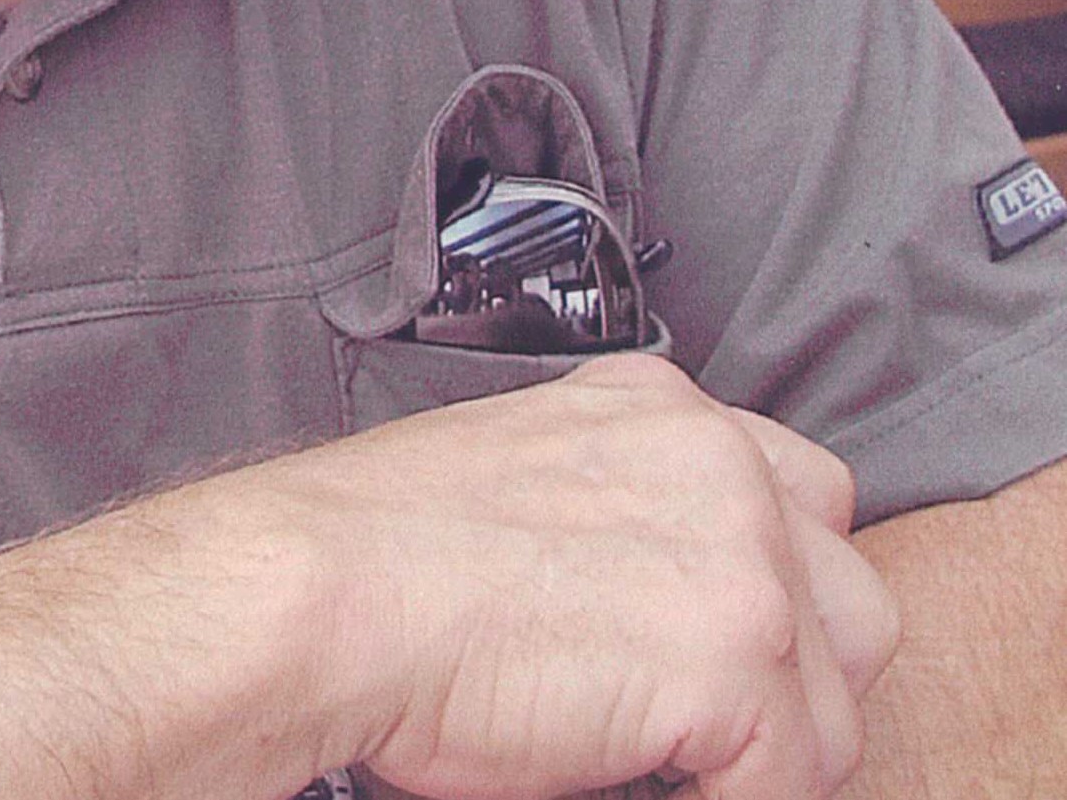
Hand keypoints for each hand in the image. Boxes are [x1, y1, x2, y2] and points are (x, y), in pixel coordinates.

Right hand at [276, 354, 898, 799]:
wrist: (324, 596)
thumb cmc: (384, 555)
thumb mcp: (529, 474)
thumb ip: (626, 501)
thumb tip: (665, 596)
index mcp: (658, 408)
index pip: (800, 499)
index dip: (764, 590)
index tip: (703, 651)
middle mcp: (718, 460)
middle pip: (846, 598)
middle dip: (790, 672)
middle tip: (692, 719)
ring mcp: (742, 556)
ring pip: (837, 705)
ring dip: (767, 750)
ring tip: (658, 757)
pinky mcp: (739, 659)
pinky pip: (795, 786)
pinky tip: (632, 778)